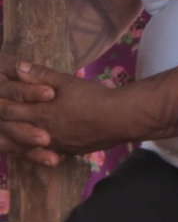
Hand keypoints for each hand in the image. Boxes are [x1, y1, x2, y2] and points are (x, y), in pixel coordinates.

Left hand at [0, 62, 124, 154]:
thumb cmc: (94, 97)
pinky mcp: (68, 152)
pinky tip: (42, 145)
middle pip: (15, 131)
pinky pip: (46, 154)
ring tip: (16, 135)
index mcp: (40, 113)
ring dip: (19, 140)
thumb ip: (41, 75)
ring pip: (28, 146)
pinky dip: (38, 150)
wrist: (121, 118)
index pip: (10, 111)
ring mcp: (55, 145)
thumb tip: (18, 67)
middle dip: (6, 124)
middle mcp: (42, 133)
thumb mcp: (67, 82)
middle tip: (3, 118)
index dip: (2, 105)